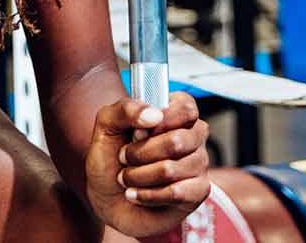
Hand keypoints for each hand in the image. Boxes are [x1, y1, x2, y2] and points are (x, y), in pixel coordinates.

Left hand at [85, 93, 209, 237]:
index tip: (136, 131)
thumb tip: (154, 114)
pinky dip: (146, 194)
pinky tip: (136, 193)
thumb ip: (125, 109)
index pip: (186, 107)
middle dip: (139, 153)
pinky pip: (176, 193)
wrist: (108, 198)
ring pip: (170, 170)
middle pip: (176, 141)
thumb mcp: (106, 126)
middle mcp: (193, 136)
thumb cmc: (111, 158)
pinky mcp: (198, 191)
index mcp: (175, 113)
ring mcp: (199, 164)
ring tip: (127, 177)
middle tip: (124, 157)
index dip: (160, 120)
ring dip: (137, 176)